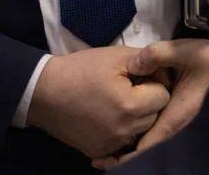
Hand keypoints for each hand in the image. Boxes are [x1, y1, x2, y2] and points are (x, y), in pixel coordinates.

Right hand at [27, 46, 169, 158]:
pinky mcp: (99, 151)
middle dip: (148, 101)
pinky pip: (124, 141)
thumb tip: (165, 72)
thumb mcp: (117, 57)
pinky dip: (122, 129)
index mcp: (130, 106)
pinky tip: (109, 114)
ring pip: (141, 130)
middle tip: (130, 88)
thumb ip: (148, 63)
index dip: (154, 83)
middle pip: (154, 115)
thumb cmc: (82, 70)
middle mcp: (124, 131)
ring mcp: (111, 145)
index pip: (163, 96)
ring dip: (137, 116)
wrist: (44, 92)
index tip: (140, 77)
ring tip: (119, 100)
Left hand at [91, 39, 208, 169]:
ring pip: (150, 141)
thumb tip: (133, 65)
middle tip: (100, 160)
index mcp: (177, 114)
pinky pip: (154, 131)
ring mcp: (176, 121)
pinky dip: (139, 136)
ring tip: (107, 152)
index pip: (149, 145)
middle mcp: (176, 124)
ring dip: (131, 146)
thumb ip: (158, 53)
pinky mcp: (175, 114)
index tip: (105, 161)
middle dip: (125, 154)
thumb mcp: (186, 51)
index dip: (127, 156)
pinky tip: (125, 132)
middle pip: (147, 148)